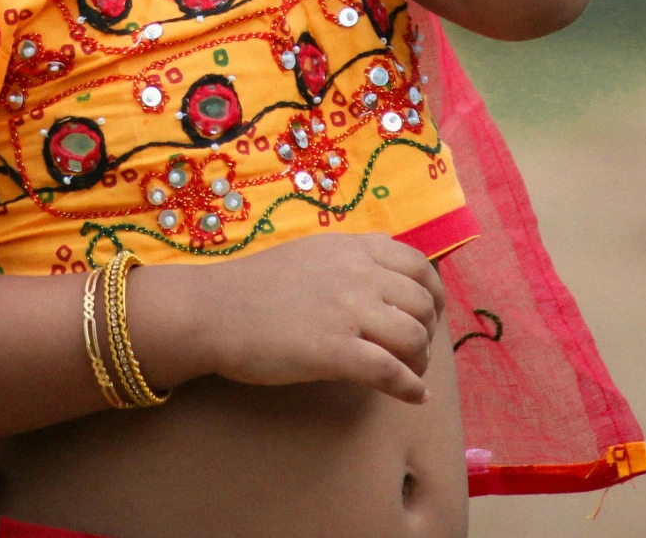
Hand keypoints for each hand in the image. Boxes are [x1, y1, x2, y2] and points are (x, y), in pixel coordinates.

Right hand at [147, 232, 448, 404]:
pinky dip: (410, 387)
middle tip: (416, 350)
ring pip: (414, 337)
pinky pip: (392, 372)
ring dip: (420, 361)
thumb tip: (384, 262)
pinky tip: (413, 397)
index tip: (429, 314)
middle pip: (421, 303)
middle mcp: (357, 274)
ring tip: (411, 374)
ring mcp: (348, 311)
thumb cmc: (252, 286)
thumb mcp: (309, 252)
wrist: (212, 310)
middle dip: (427, 331)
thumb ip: (348, 257)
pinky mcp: (336, 351)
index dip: (432, 293)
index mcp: (352, 248)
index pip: (417, 265)